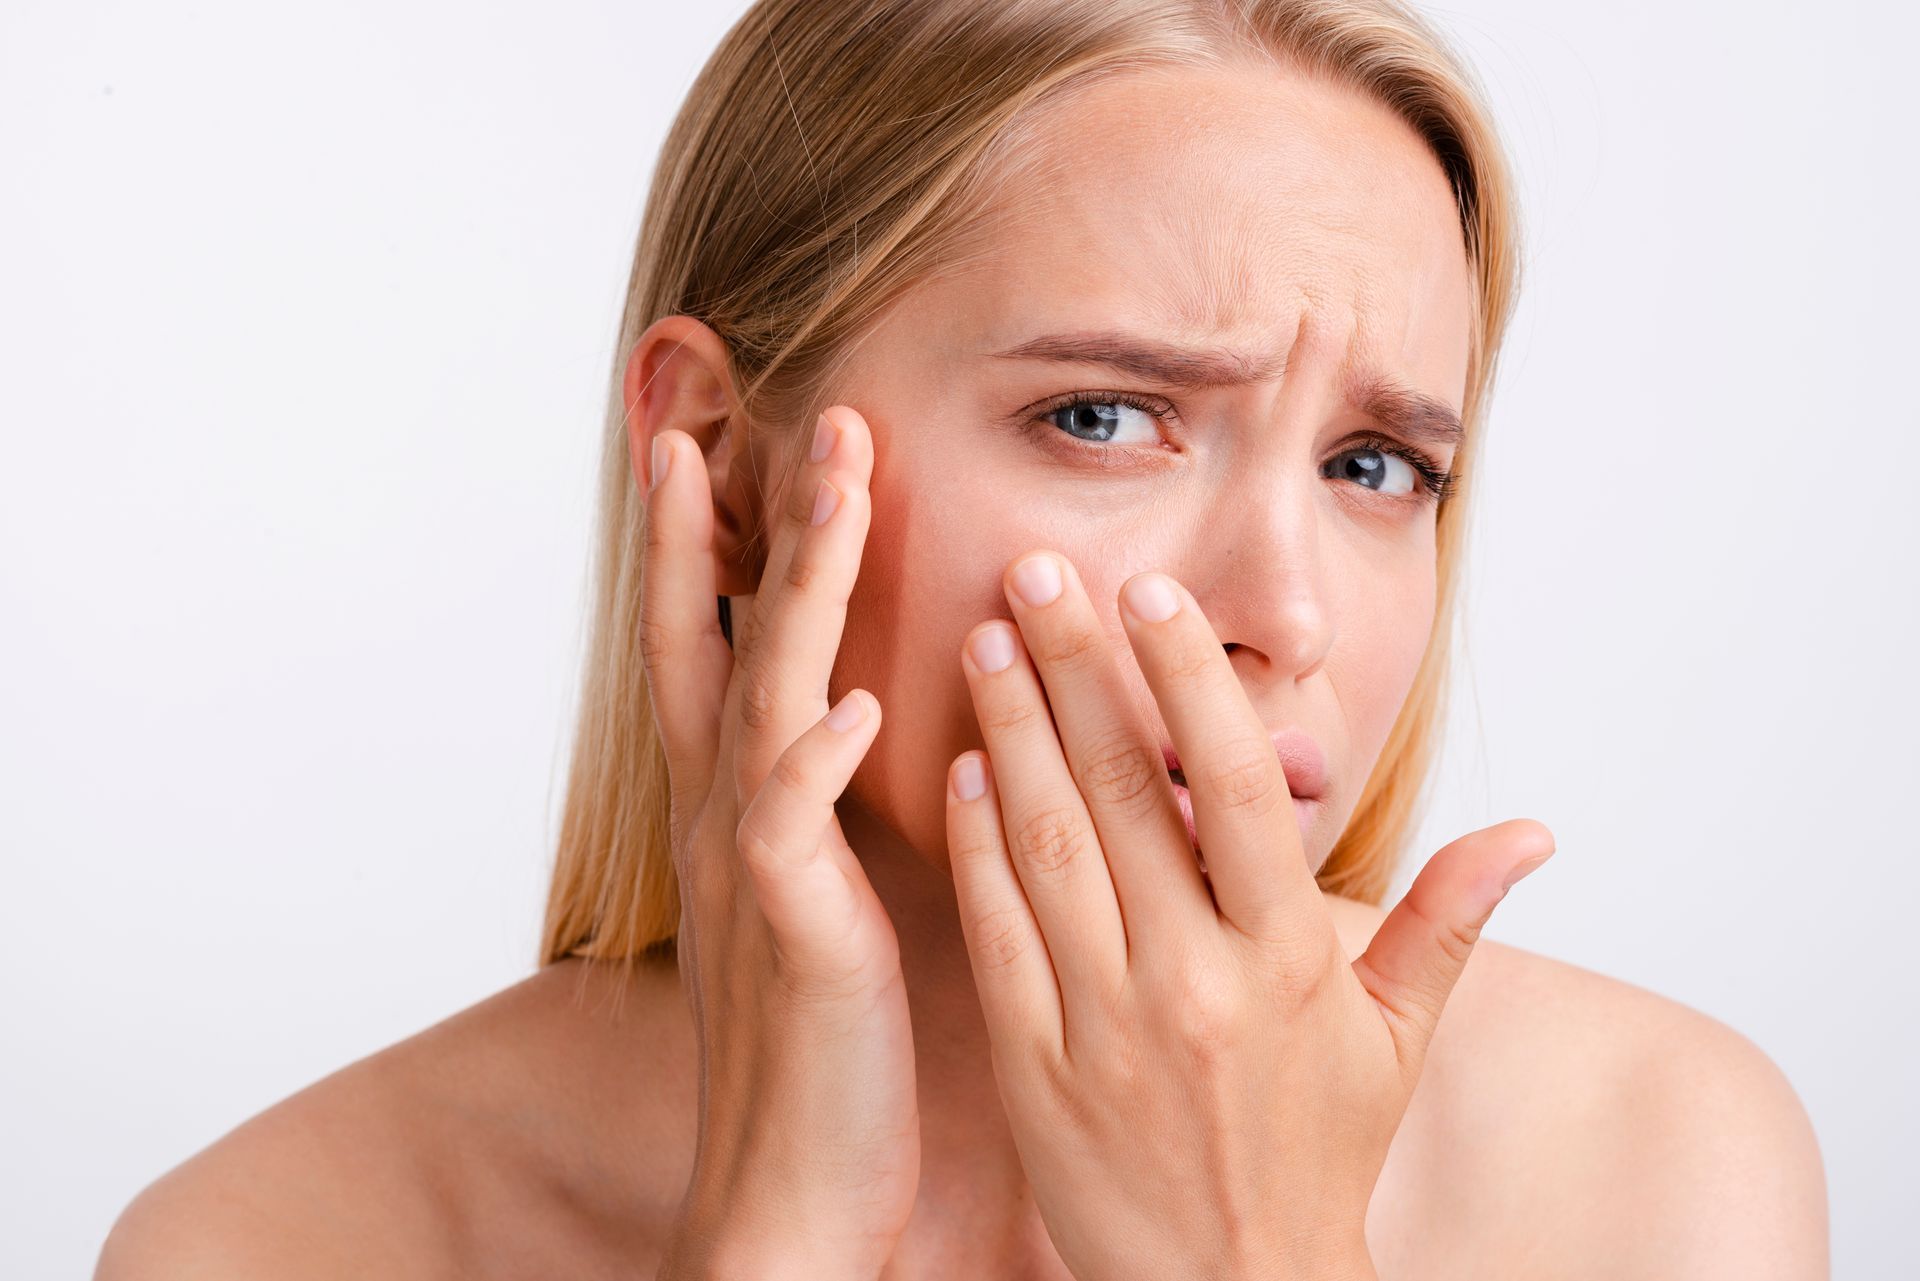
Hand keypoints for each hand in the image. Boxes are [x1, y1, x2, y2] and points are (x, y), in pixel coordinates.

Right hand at [644, 406, 917, 1280]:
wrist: (788, 1187)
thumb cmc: (821, 1048)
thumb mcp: (820, 906)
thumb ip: (826, 818)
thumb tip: (870, 734)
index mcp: (736, 813)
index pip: (710, 654)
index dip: (701, 553)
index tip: (702, 453)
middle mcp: (726, 820)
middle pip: (719, 641)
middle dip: (740, 524)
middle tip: (776, 417)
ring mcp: (752, 867)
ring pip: (762, 692)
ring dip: (802, 584)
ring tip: (836, 481)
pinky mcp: (792, 926)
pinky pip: (792, 823)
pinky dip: (814, 756)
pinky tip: (855, 700)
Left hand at [944, 551, 1555, 1280]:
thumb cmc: (1317, 1152)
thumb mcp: (1397, 1041)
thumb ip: (1448, 922)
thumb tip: (1534, 832)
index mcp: (1290, 960)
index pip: (1234, 787)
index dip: (1187, 680)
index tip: (1148, 593)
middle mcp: (1196, 981)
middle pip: (1124, 794)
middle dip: (1075, 669)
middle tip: (1036, 569)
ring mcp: (1107, 1023)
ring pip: (1049, 849)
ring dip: (1010, 734)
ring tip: (988, 640)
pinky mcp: (1036, 1068)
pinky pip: (999, 935)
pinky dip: (976, 847)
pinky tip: (959, 769)